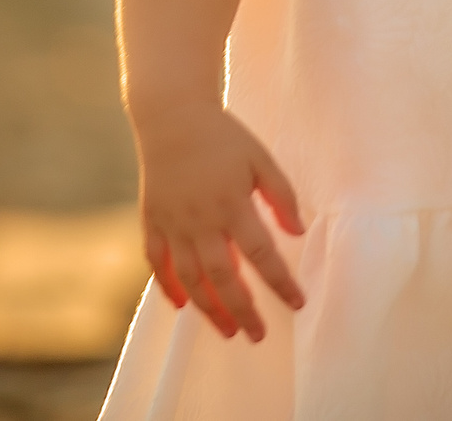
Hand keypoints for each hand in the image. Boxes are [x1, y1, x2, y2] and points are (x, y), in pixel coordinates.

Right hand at [131, 100, 307, 340]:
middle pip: (222, 278)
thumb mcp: (261, 159)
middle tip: (257, 335)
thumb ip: (282, 196)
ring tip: (227, 330)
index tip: (297, 303)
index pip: (261, 255)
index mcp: (232, 204)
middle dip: (242, 310)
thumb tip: (299, 232)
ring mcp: (173, 223)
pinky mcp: (152, 220)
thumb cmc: (223, 137)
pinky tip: (181, 305)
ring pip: (190, 278)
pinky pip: (156, 262)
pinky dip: (167, 286)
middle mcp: (201, 220)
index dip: (280, 283)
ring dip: (208, 308)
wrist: (172, 117)